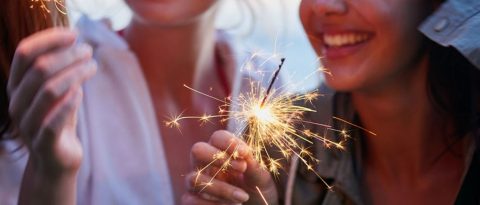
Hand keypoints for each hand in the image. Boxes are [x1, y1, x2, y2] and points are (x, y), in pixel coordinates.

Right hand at [8, 28, 96, 175]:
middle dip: (67, 55)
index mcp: (17, 87)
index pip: (24, 53)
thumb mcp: (59, 92)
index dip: (49, 39)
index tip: (74, 34)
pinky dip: (69, 103)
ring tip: (92, 66)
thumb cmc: (58, 120)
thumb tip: (79, 45)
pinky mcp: (43, 143)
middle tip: (88, 51)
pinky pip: (53, 120)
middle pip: (39, 69)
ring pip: (48, 90)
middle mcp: (17, 103)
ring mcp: (27, 124)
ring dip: (74, 74)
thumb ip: (62, 72)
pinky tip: (81, 91)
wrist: (56, 161)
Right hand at [182, 130, 277, 204]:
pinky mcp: (192, 200)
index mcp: (221, 152)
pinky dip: (212, 204)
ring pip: (195, 179)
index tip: (245, 153)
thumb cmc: (256, 188)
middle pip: (197, 150)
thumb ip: (254, 166)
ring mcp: (196, 182)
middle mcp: (204, 164)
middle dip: (217, 158)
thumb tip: (245, 154)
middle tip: (242, 168)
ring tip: (243, 197)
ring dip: (221, 189)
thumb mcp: (260, 178)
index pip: (217, 138)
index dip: (229, 143)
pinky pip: (191, 200)